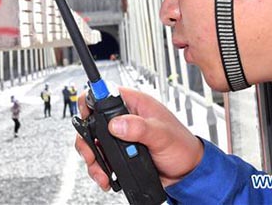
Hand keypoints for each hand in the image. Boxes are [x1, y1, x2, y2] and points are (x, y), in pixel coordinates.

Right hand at [75, 87, 203, 189]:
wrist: (186, 173)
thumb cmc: (181, 147)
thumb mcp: (162, 135)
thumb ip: (140, 128)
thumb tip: (116, 125)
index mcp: (134, 104)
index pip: (105, 94)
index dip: (90, 101)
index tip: (85, 115)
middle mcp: (124, 118)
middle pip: (92, 121)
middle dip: (87, 139)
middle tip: (91, 153)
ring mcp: (120, 137)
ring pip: (93, 142)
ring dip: (93, 158)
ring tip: (101, 172)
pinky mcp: (119, 153)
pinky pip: (101, 158)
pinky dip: (99, 169)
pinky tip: (106, 177)